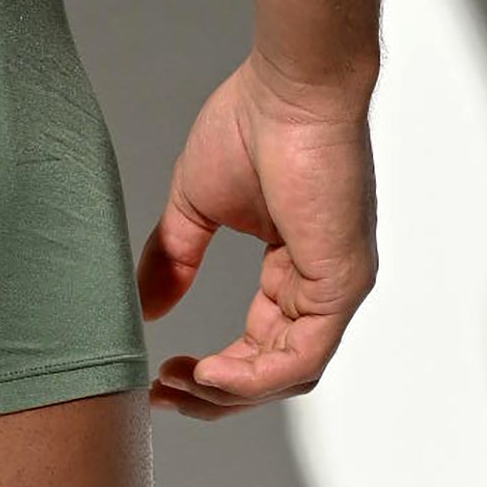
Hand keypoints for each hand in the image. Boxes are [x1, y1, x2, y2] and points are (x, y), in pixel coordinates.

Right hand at [136, 49, 378, 418]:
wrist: (286, 89)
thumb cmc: (249, 126)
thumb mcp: (193, 208)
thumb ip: (172, 260)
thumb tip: (145, 309)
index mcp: (293, 269)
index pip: (258, 345)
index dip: (209, 372)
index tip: (158, 376)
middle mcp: (320, 285)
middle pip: (273, 372)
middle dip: (213, 395)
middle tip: (161, 397)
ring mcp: (336, 287)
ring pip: (289, 374)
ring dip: (230, 394)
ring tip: (178, 388)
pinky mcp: (341, 281)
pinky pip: (303, 355)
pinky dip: (255, 377)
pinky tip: (209, 375)